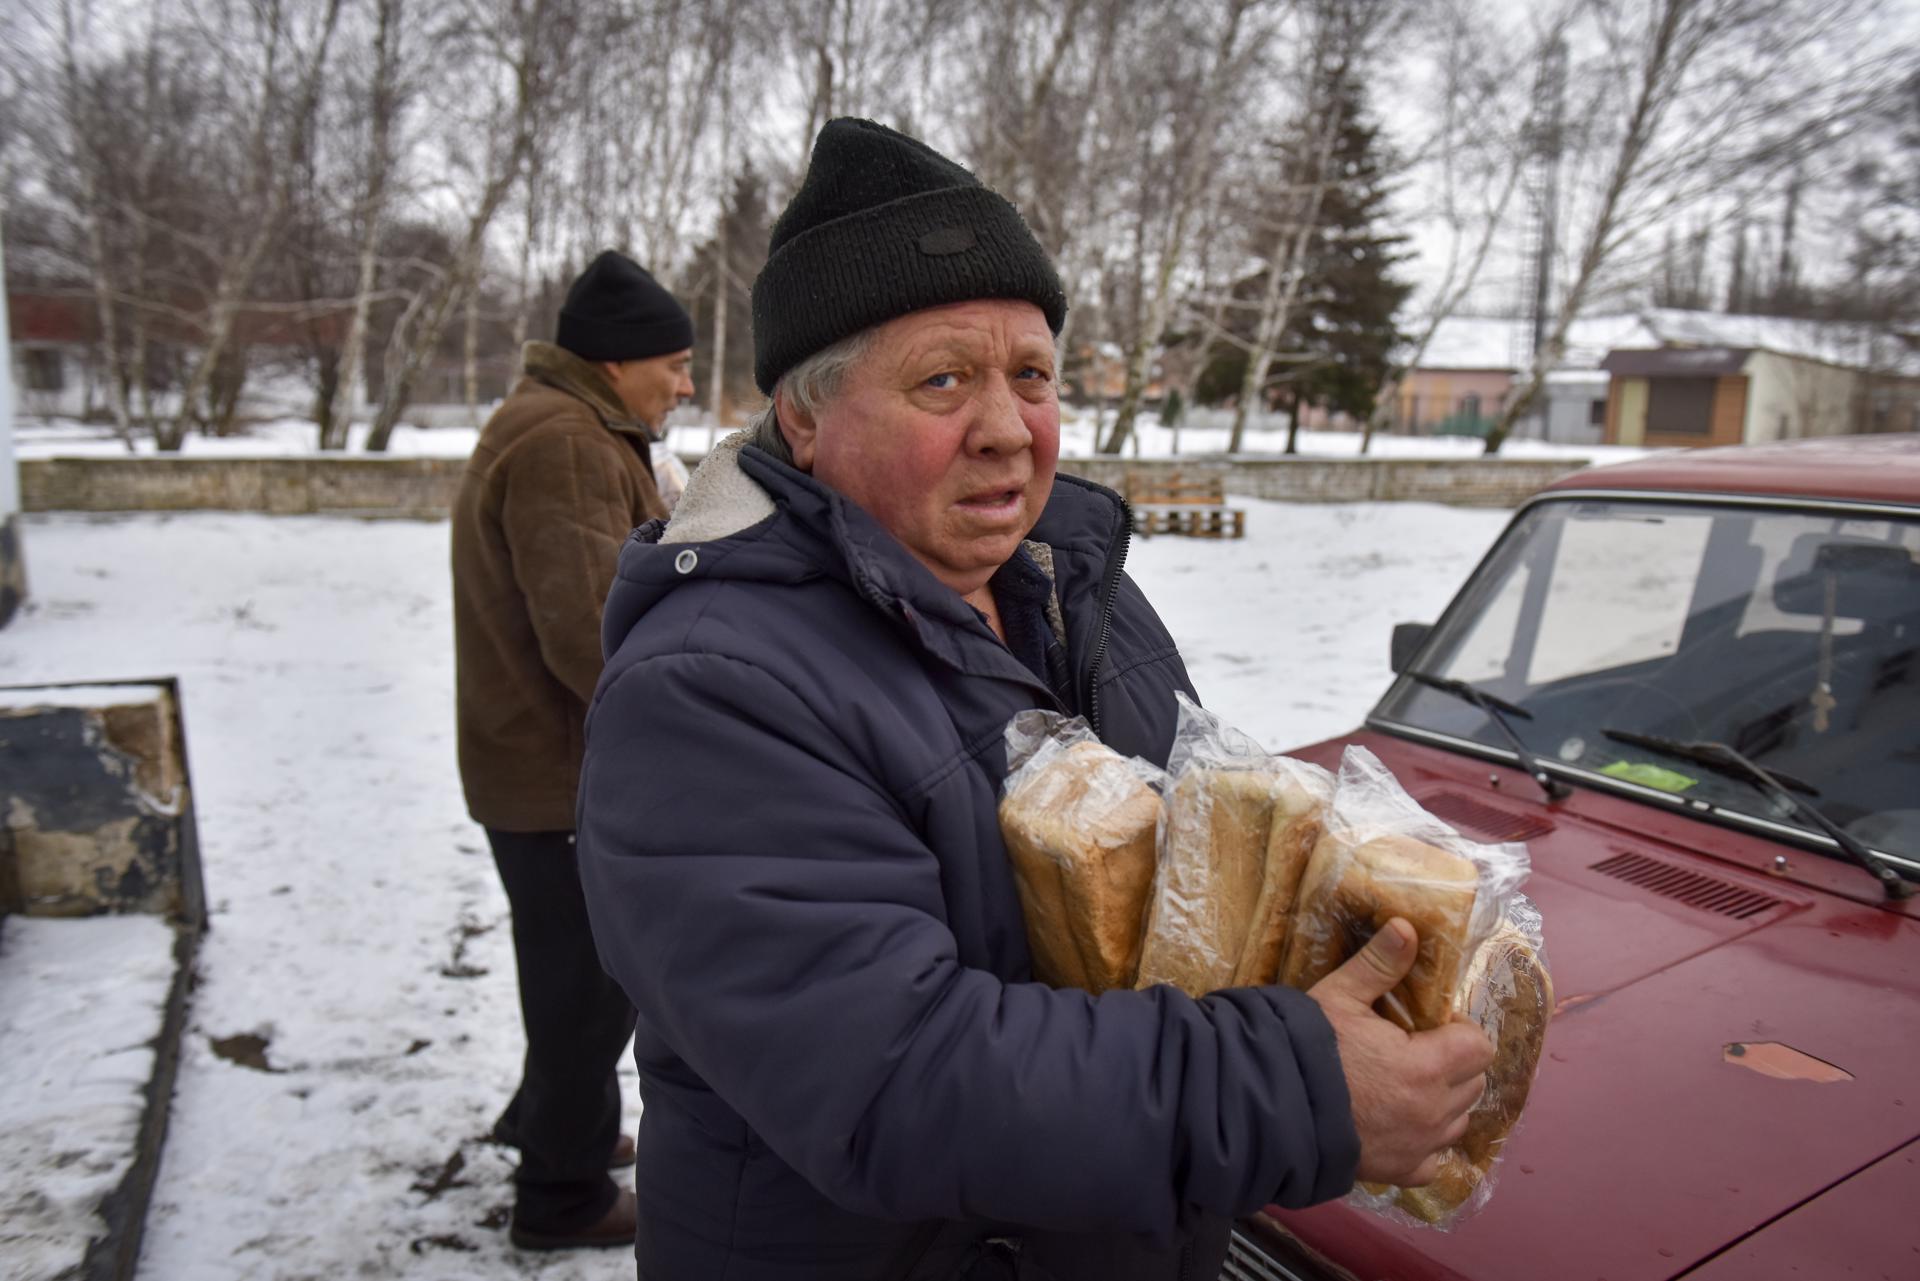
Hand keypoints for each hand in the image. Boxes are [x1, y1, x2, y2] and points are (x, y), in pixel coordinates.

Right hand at [1306, 917, 1493, 1185]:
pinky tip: (1395, 1123)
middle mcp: (1433, 1113)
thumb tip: (1407, 926)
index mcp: (1427, 1066)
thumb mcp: (1339, 996)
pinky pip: (1435, 1157)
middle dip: (1451, 1063)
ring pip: (1458, 1120)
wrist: (1269, 1109)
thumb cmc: (1306, 1048)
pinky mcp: (1401, 1172)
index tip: (1427, 1025)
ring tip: (1401, 1085)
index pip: (1479, 1046)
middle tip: (1410, 1050)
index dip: (1458, 1030)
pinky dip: (1424, 1141)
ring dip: (1442, 1101)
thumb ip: (1379, 964)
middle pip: (1473, 1082)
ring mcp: (1419, 1147)